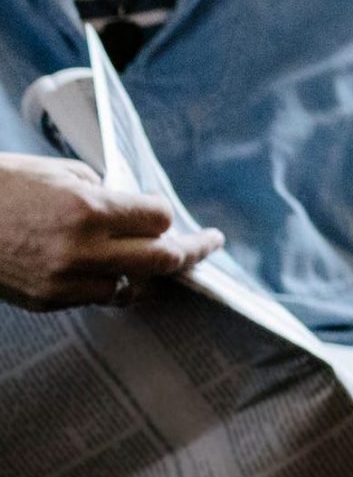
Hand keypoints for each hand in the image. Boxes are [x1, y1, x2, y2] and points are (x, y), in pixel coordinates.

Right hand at [0, 154, 223, 310]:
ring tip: (160, 262)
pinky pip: (96, 297)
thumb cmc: (5, 187)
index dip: (167, 218)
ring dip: (147, 274)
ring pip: (134, 286)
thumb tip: (139, 210)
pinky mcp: (46, 301)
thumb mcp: (62, 175)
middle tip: (208, 245)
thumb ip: (106, 193)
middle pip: (162, 259)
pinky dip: (110, 285)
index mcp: (88, 208)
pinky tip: (112, 272)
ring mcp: (63, 281)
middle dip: (191, 252)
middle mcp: (81, 248)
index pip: (160, 219)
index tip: (177, 219)